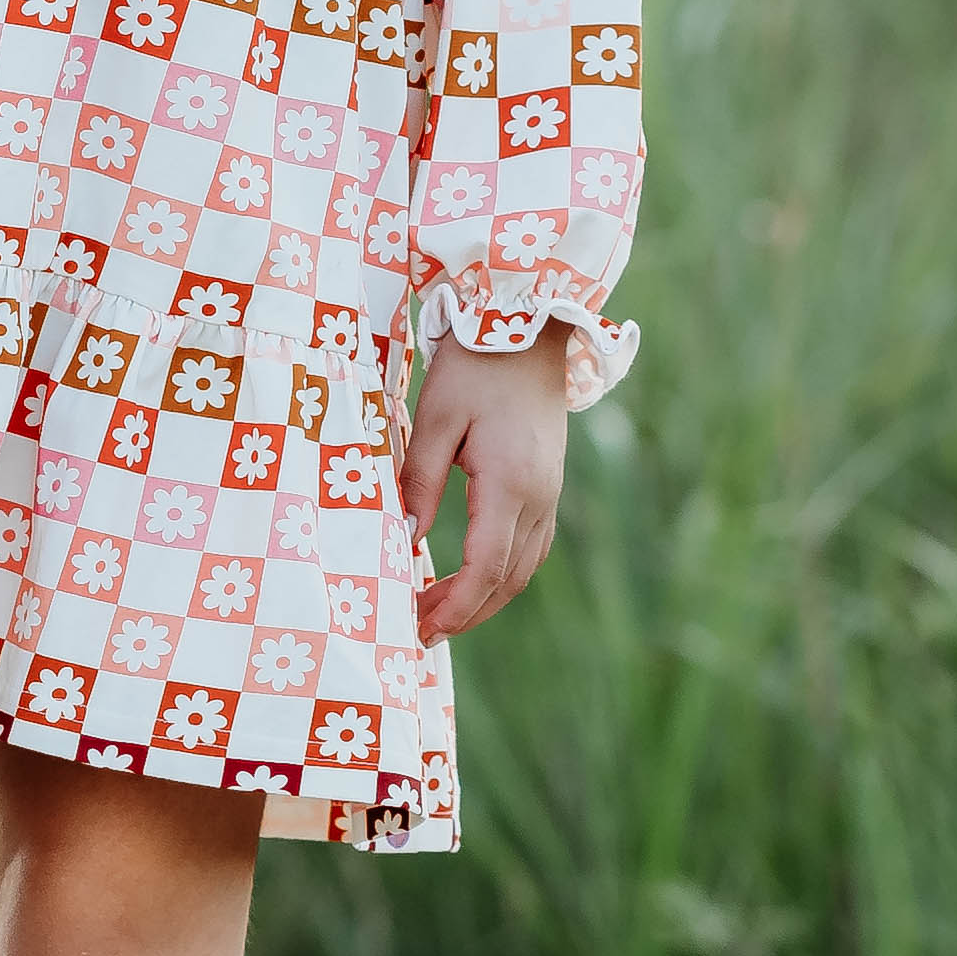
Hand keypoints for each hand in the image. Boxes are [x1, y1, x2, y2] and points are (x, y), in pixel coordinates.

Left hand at [402, 333, 568, 643]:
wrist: (528, 325)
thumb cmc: (474, 366)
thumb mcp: (435, 417)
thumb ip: (420, 480)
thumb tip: (405, 538)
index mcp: (511, 483)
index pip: (486, 567)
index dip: (456, 605)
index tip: (422, 627)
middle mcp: (540, 497)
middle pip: (508, 579)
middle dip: (466, 613)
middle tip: (421, 630)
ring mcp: (551, 493)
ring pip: (523, 568)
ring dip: (486, 598)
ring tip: (441, 613)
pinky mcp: (549, 484)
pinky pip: (531, 546)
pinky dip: (502, 573)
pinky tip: (473, 577)